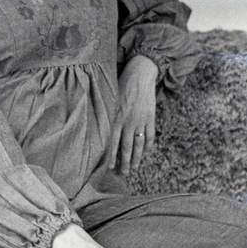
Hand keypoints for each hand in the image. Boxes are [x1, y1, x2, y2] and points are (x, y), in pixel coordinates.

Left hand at [110, 55, 157, 174]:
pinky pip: (150, 136)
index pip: (113, 142)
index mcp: (116, 117)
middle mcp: (129, 121)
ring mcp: (141, 121)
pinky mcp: (151, 117)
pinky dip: (148, 146)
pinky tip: (145, 153)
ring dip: (137, 158)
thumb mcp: (110, 98)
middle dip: (125, 162)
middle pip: (127, 147)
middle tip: (123, 174)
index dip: (112, 156)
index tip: (110, 168)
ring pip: (139, 144)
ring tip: (134, 168)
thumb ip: (105, 113)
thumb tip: (96, 126)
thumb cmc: (121, 84)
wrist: (141, 73)